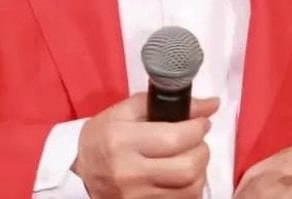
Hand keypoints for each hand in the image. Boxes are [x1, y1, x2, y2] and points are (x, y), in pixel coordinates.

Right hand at [73, 92, 219, 198]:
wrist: (81, 171)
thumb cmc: (104, 136)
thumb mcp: (126, 111)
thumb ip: (168, 103)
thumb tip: (211, 105)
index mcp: (122, 140)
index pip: (175, 138)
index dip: (197, 128)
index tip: (201, 122)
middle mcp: (129, 172)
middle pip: (187, 167)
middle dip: (202, 150)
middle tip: (197, 141)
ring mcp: (136, 196)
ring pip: (190, 189)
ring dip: (200, 171)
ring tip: (191, 157)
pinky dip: (190, 188)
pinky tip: (182, 175)